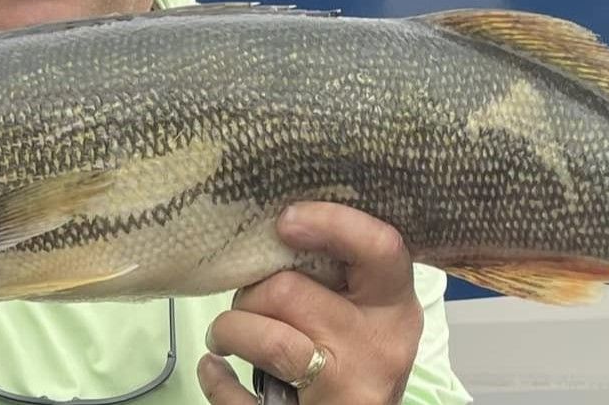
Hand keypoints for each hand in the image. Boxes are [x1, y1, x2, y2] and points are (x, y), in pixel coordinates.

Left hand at [197, 202, 423, 403]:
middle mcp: (378, 346)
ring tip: (226, 335)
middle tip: (248, 304)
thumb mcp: (367, 314)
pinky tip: (214, 369)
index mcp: (394, 307)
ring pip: (268, 339)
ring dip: (231, 330)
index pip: (379, 247)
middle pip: (291, 290)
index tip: (285, 221)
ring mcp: (347, 388)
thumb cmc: (355, 359)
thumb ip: (340, 276)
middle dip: (252, 294)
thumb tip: (279, 227)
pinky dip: (215, 379)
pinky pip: (241, 396)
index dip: (329, 223)